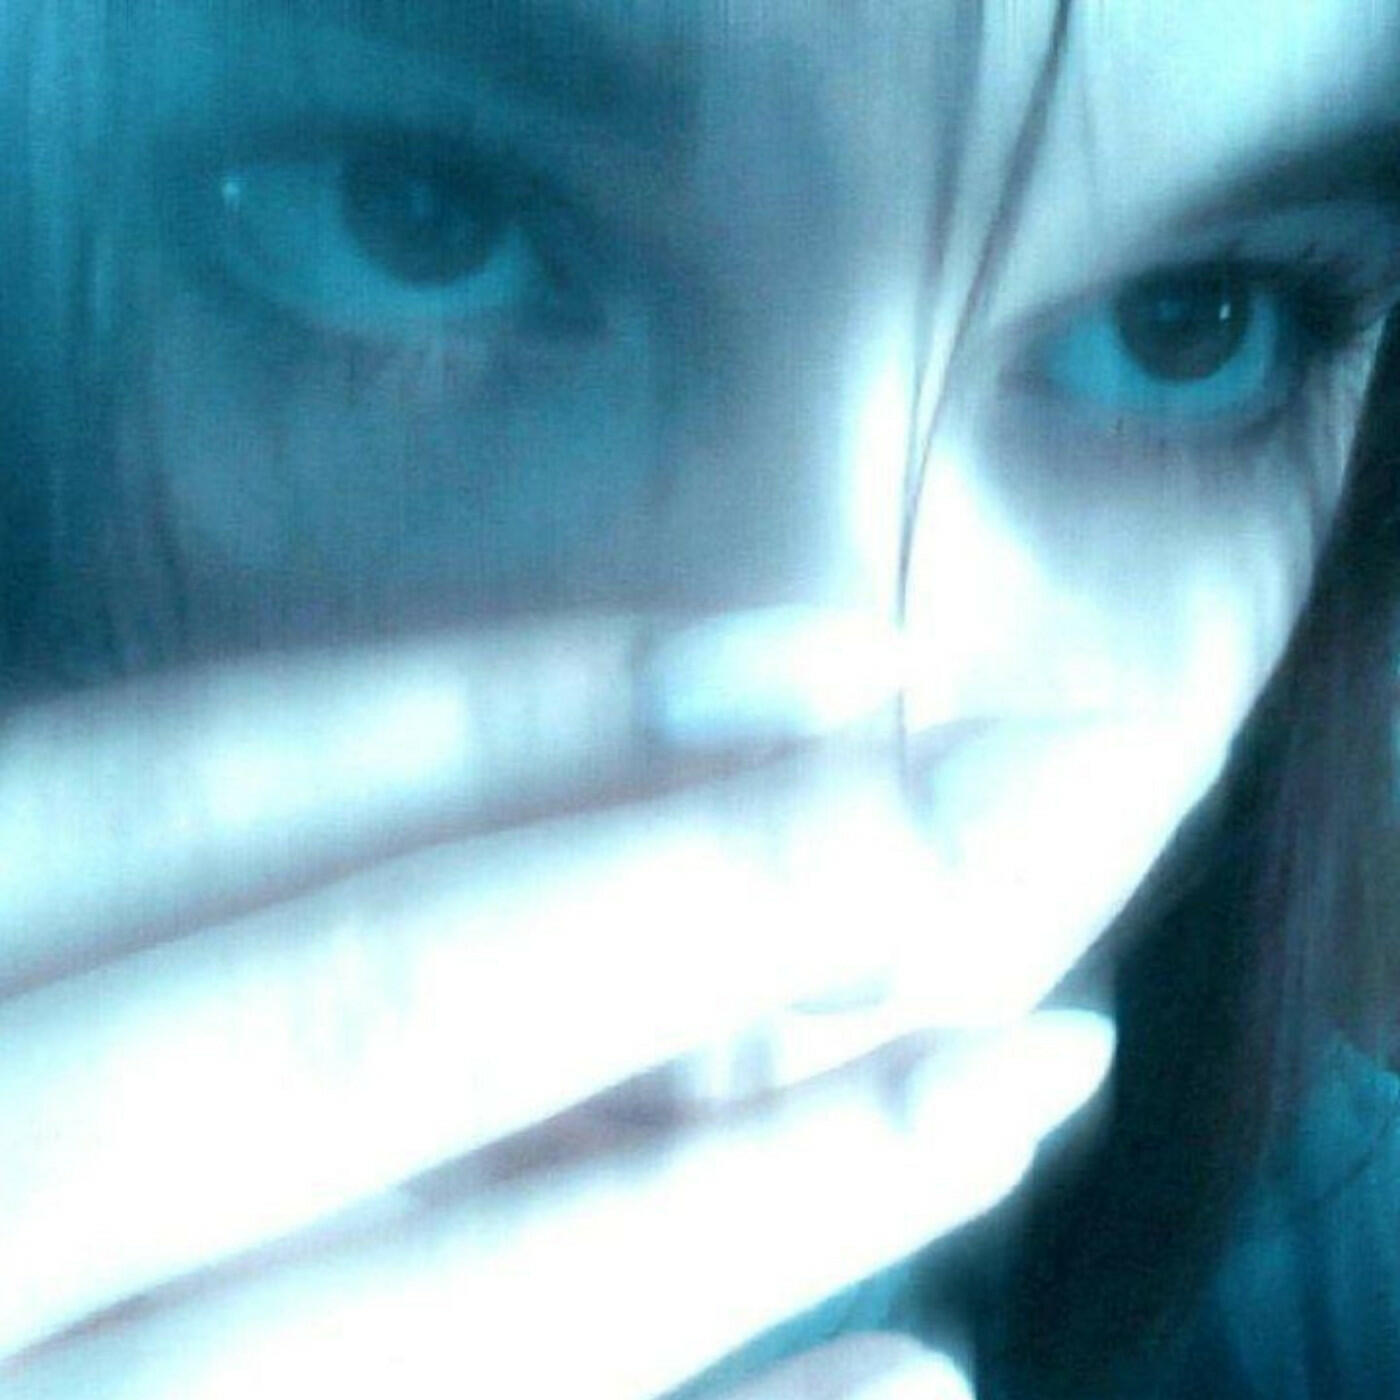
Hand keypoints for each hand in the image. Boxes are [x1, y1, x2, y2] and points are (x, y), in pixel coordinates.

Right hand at [0, 609, 1112, 1396]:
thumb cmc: (3, 1117)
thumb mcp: (39, 990)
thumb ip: (190, 920)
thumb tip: (574, 817)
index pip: (231, 771)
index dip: (551, 697)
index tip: (842, 653)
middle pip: (377, 1007)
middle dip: (740, 887)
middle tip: (1041, 797)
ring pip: (446, 1306)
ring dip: (785, 1175)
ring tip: (1033, 1068)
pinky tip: (920, 1385)